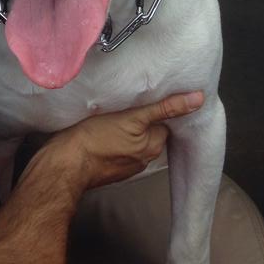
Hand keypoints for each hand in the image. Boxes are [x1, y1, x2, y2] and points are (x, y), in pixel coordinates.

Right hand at [41, 91, 203, 191]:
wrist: (65, 164)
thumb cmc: (94, 138)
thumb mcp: (131, 117)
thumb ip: (164, 108)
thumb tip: (198, 99)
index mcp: (152, 146)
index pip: (164, 120)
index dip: (157, 106)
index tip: (146, 95)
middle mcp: (143, 158)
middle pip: (151, 130)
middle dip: (143, 118)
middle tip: (127, 103)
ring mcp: (126, 165)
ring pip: (135, 139)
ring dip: (128, 127)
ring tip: (114, 114)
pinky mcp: (111, 168)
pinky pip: (120, 148)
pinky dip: (116, 139)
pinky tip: (104, 130)